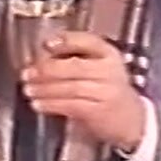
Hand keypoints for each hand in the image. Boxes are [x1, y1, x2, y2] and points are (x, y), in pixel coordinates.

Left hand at [21, 31, 144, 151]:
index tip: (46, 43)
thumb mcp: (100, 68)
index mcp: (108, 54)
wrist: (132, 119)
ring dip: (45, 89)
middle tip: (28, 73)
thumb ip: (76, 58)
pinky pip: (70, 105)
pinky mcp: (99, 111)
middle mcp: (109, 70)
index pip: (88, 41)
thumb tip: (42, 55)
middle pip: (74, 66)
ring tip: (29, 90)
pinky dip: (51, 104)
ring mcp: (105, 91)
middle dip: (47, 69)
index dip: (66, 41)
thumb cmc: (108, 90)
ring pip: (70, 87)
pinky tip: (39, 104)